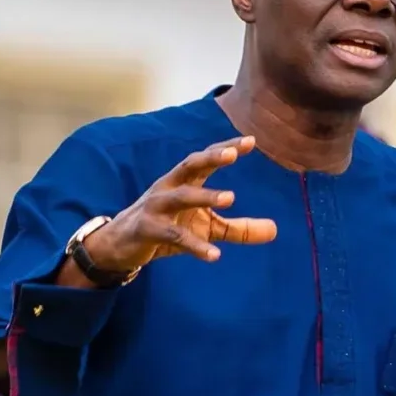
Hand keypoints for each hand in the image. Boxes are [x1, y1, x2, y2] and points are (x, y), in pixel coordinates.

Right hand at [84, 136, 276, 270]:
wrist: (120, 245)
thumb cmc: (167, 226)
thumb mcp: (206, 227)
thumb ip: (239, 228)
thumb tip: (275, 230)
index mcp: (184, 180)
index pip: (206, 159)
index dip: (226, 148)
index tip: (251, 141)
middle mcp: (170, 187)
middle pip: (190, 165)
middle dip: (211, 158)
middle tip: (233, 154)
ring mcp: (157, 207)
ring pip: (181, 196)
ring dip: (205, 196)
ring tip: (231, 198)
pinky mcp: (148, 230)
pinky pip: (174, 236)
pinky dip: (195, 245)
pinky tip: (215, 255)